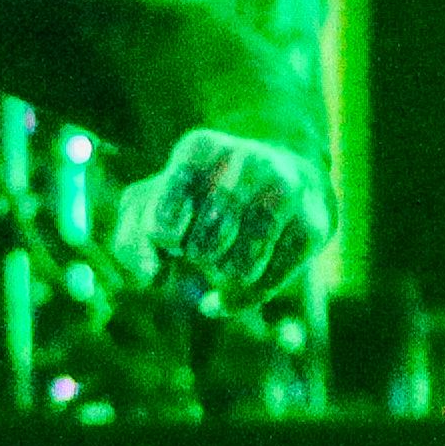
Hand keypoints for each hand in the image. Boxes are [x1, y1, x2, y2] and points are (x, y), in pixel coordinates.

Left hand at [106, 128, 331, 308]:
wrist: (281, 177)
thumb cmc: (201, 199)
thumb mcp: (151, 206)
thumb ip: (131, 241)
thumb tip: (154, 275)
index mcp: (201, 148)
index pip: (163, 223)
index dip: (165, 237)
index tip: (174, 225)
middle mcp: (248, 161)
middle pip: (203, 249)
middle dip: (197, 256)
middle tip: (206, 236)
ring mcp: (286, 192)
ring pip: (238, 269)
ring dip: (224, 274)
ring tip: (228, 250)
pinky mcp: (313, 227)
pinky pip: (266, 286)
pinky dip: (242, 297)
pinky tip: (236, 284)